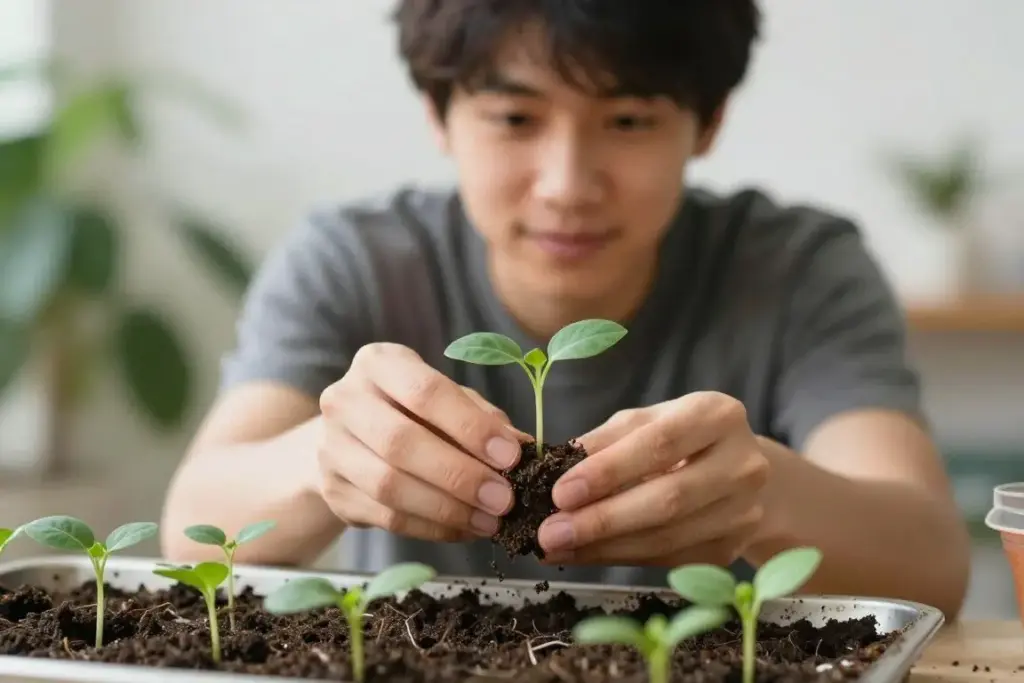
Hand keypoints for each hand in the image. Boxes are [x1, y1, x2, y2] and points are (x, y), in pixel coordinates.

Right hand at [316, 342, 523, 541]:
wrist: (349, 436)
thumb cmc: (413, 410)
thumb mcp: (448, 399)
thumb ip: (483, 418)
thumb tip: (527, 450)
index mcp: (378, 364)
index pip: (425, 392)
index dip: (470, 426)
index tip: (510, 456)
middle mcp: (344, 400)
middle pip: (401, 443)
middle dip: (459, 475)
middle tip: (503, 498)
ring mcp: (330, 447)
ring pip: (389, 486)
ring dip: (447, 509)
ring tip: (489, 520)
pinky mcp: (332, 490)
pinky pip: (385, 517)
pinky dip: (431, 528)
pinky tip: (464, 529)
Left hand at [536, 392, 769, 566]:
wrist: (737, 471)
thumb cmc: (681, 437)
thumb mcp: (646, 420)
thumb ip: (606, 440)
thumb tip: (554, 468)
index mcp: (718, 416)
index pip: (659, 444)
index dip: (608, 471)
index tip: (561, 492)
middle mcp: (743, 465)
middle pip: (668, 499)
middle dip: (602, 520)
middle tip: (550, 532)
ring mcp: (743, 513)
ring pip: (666, 538)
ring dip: (604, 546)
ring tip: (556, 546)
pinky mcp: (731, 549)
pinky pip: (667, 559)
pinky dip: (619, 558)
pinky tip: (582, 553)